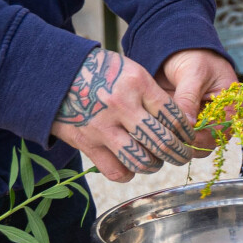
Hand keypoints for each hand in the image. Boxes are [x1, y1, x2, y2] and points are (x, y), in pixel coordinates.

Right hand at [49, 47, 204, 182]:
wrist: (53, 74)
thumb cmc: (99, 71)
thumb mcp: (129, 69)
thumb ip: (151, 93)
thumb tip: (180, 121)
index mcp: (137, 83)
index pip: (175, 116)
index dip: (187, 132)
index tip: (190, 137)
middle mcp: (122, 106)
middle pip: (163, 142)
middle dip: (179, 154)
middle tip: (183, 155)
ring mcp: (103, 127)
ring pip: (142, 161)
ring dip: (155, 165)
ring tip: (157, 161)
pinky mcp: (87, 144)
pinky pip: (116, 171)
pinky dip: (128, 173)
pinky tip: (131, 166)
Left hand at [157, 49, 237, 152]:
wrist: (177, 47)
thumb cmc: (194, 55)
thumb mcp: (194, 72)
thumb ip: (189, 98)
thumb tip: (187, 125)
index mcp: (229, 108)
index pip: (219, 134)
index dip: (202, 139)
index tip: (182, 136)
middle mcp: (215, 120)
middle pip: (204, 145)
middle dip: (185, 143)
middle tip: (166, 137)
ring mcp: (197, 123)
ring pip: (187, 145)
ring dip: (173, 141)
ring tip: (158, 131)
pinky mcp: (180, 123)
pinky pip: (173, 137)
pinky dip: (164, 136)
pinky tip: (153, 129)